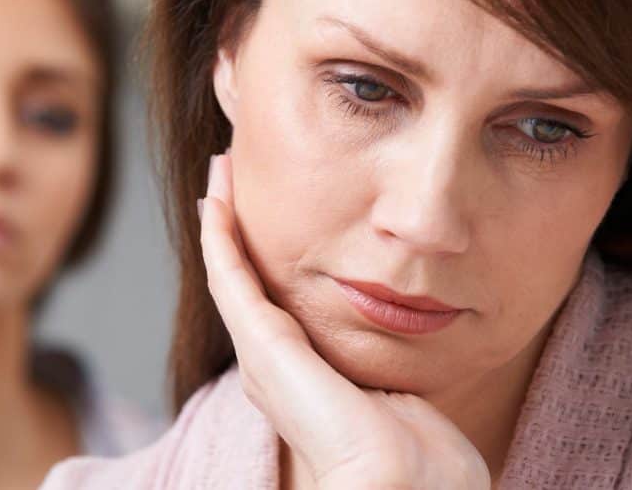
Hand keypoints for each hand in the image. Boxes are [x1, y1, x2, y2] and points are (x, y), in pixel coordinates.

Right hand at [199, 153, 490, 489]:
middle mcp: (271, 366)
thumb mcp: (401, 390)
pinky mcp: (261, 344)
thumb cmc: (416, 458)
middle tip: (229, 176)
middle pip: (242, 281)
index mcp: (303, 378)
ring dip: (220, 221)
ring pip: (228, 272)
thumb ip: (392, 362)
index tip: (265, 213)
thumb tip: (415, 338)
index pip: (272, 303)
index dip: (262, 257)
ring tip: (220, 172)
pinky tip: (214, 198)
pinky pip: (228, 275)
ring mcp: (261, 355)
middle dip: (234, 228)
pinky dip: (218, 234)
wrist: (402, 486)